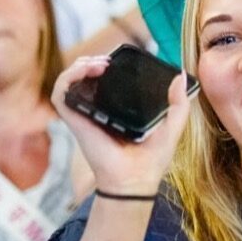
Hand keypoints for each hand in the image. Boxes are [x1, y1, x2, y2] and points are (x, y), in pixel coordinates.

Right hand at [51, 55, 192, 195]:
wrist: (136, 179)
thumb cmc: (152, 158)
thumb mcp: (173, 125)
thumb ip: (179, 102)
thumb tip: (181, 75)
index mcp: (117, 109)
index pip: (105, 79)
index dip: (108, 64)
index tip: (119, 60)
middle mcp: (97, 110)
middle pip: (84, 75)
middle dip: (93, 61)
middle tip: (108, 61)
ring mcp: (85, 114)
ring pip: (69, 80)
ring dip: (80, 65)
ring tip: (98, 64)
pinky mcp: (75, 121)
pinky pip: (61, 93)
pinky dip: (69, 77)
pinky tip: (87, 71)